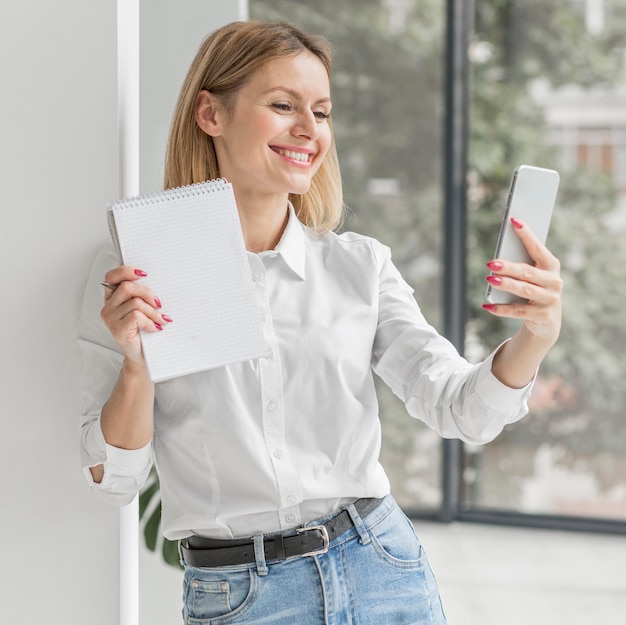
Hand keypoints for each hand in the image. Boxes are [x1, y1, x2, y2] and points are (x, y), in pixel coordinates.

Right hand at [100, 266, 172, 366]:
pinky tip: (155, 328)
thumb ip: (141, 295)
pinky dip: (150, 321)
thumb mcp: (143, 309)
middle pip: (127, 287)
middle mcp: (108, 307)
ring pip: (136, 303)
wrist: (143, 356)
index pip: (112, 277)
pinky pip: (137, 316)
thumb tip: (154, 282)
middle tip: (159, 304)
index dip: (126, 271)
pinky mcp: (117, 330)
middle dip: (148, 293)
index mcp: (112, 298)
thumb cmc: (144, 331)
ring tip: (160, 320)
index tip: (143, 273)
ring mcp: (111, 319)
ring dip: (153, 312)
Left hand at [483, 217, 561, 345]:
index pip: (538, 248)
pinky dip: (501, 309)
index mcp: (551, 266)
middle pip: (528, 272)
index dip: (527, 235)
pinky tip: (487, 305)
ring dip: (506, 284)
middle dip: (508, 267)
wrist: (546, 321)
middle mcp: (554, 282)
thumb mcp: (530, 277)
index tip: (514, 221)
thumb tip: (497, 260)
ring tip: (489, 280)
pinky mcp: (543, 316)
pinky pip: (519, 311)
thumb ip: (520, 266)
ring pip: (524, 290)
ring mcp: (550, 300)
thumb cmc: (534, 290)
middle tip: (490, 263)